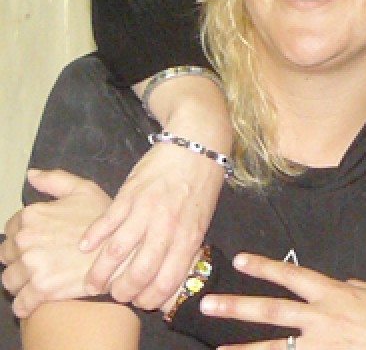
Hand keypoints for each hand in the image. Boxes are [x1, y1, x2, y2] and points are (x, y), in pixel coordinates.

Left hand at [0, 169, 111, 317]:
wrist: (126, 253)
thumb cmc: (107, 222)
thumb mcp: (85, 190)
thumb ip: (56, 180)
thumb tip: (32, 175)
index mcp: (33, 215)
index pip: (10, 229)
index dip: (23, 236)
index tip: (38, 242)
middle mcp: (26, 240)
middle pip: (7, 255)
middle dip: (20, 259)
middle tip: (41, 261)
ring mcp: (32, 266)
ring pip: (10, 280)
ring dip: (21, 282)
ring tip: (38, 280)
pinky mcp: (41, 290)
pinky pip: (21, 304)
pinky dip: (25, 305)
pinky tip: (35, 301)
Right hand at [80, 142, 224, 308]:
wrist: (197, 144)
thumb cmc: (202, 182)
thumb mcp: (202, 218)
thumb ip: (186, 244)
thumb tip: (170, 270)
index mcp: (189, 237)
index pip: (167, 280)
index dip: (150, 297)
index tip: (140, 301)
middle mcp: (167, 228)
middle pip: (139, 273)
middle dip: (123, 290)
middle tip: (114, 293)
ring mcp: (146, 211)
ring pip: (117, 251)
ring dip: (100, 271)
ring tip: (92, 280)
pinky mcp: (129, 194)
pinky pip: (106, 222)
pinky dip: (92, 238)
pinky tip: (84, 247)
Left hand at [200, 254, 365, 349]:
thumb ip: (351, 287)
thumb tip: (335, 285)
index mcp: (335, 294)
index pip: (292, 275)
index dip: (265, 266)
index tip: (240, 259)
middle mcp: (323, 319)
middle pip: (272, 311)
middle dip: (237, 307)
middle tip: (206, 305)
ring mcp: (324, 347)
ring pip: (275, 348)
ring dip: (244, 349)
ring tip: (217, 349)